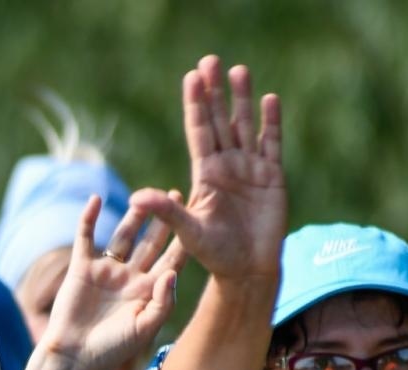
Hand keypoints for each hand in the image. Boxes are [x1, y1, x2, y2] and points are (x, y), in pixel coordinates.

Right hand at [37, 192, 187, 369]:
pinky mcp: (82, 269)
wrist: (74, 356)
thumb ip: (163, 302)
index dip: (183, 240)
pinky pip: (85, 238)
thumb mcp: (145, 328)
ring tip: (144, 198)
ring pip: (122, 237)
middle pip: (150, 243)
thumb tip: (173, 272)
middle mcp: (130, 278)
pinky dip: (88, 219)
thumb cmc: (112, 348)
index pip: (171, 260)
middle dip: (163, 221)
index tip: (198, 217)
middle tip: (176, 195)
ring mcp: (106, 272)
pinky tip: (95, 200)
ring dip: (133, 217)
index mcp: (148, 292)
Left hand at [139, 56, 284, 282]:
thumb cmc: (215, 255)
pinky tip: (270, 100)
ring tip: (239, 70)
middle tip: (210, 60)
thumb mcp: (187, 232)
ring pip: (245, 126)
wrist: (248, 271)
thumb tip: (135, 197)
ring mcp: (250, 169)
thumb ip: (166, 211)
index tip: (191, 77)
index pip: (198, 131)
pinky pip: (271, 143)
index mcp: (205, 174)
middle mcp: (226, 165)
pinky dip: (271, 123)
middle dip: (215, 92)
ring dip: (242, 99)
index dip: (195, 104)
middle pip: (219, 121)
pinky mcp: (272, 177)